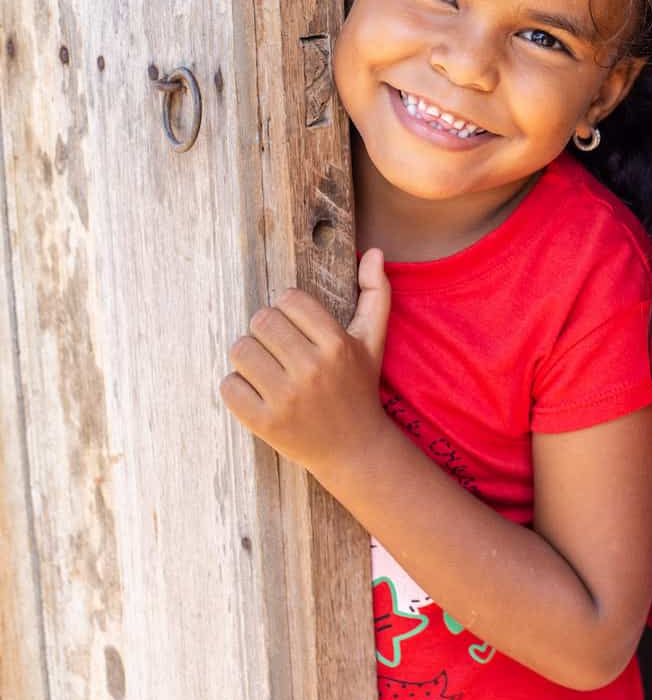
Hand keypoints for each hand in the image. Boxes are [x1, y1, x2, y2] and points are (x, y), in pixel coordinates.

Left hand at [221, 248, 392, 478]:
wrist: (354, 448)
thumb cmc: (359, 387)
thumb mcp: (373, 341)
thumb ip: (375, 293)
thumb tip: (373, 250)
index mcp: (337, 344)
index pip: (289, 299)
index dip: (289, 310)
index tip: (298, 329)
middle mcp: (312, 369)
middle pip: (261, 321)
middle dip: (267, 332)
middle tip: (280, 349)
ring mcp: (286, 398)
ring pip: (240, 350)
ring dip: (249, 357)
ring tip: (268, 369)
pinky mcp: (263, 422)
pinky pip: (228, 385)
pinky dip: (237, 386)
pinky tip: (259, 392)